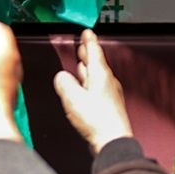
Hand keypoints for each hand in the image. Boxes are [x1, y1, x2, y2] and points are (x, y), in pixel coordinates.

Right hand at [52, 30, 132, 153]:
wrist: (113, 141)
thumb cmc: (97, 120)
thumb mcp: (73, 98)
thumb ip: (64, 84)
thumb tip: (61, 77)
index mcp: (100, 74)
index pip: (94, 51)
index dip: (89, 40)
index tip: (87, 32)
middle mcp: (107, 81)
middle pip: (96, 62)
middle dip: (87, 53)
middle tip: (82, 45)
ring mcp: (109, 94)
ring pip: (96, 75)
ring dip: (88, 68)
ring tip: (80, 64)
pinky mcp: (108, 106)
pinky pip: (97, 88)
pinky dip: (89, 83)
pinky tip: (84, 90)